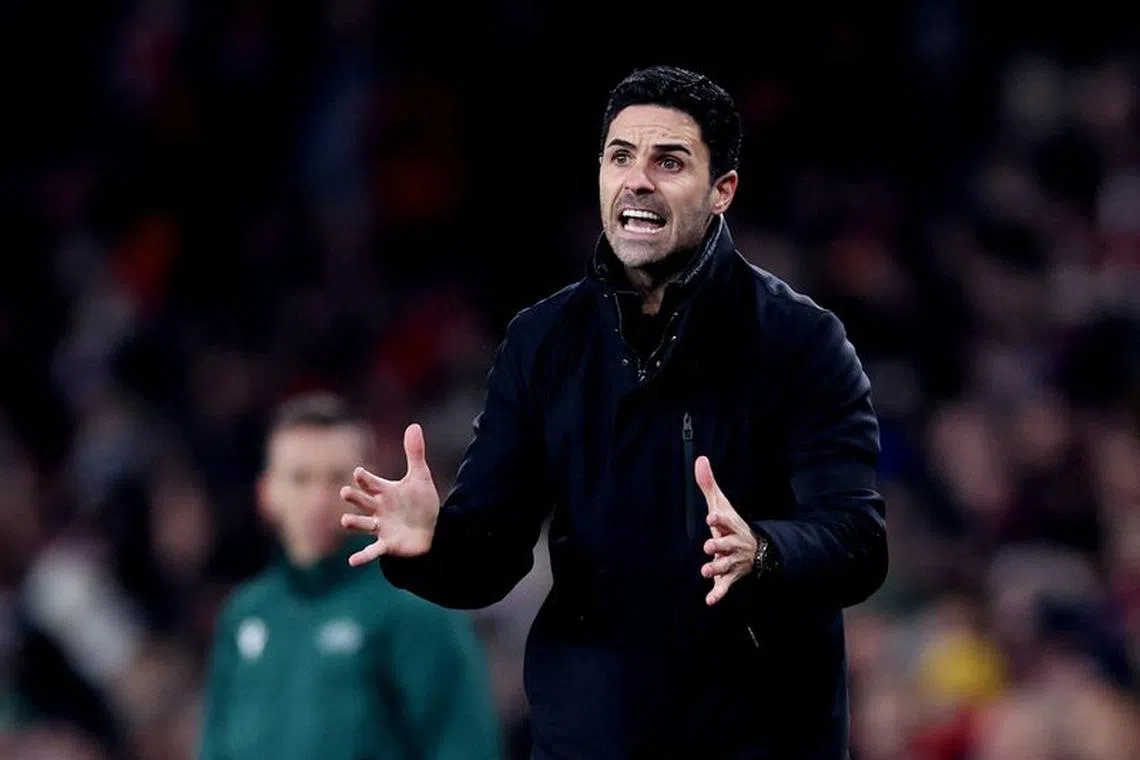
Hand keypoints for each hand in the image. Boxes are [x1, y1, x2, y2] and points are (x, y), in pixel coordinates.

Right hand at [339, 423, 440, 566]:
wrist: (434, 530)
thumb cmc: (421, 503)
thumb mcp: (420, 477)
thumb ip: (414, 453)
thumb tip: (414, 425)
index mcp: (384, 491)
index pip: (370, 482)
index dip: (365, 478)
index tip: (359, 472)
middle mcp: (378, 508)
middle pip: (362, 501)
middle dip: (354, 497)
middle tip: (345, 492)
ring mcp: (380, 527)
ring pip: (362, 524)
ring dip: (353, 522)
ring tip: (345, 520)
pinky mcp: (386, 544)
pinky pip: (372, 551)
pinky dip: (362, 556)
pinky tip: (352, 562)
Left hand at [696, 455, 757, 605]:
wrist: (755, 550)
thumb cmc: (731, 525)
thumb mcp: (721, 505)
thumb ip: (708, 485)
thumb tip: (700, 459)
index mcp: (730, 525)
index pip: (725, 520)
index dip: (719, 518)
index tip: (712, 516)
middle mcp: (733, 543)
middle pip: (726, 545)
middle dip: (718, 546)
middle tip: (708, 546)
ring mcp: (732, 561)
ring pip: (725, 566)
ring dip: (716, 569)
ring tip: (705, 571)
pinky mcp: (730, 577)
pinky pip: (725, 586)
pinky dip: (718, 594)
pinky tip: (709, 601)